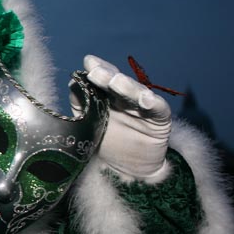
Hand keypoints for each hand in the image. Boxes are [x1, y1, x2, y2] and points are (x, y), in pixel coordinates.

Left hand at [75, 55, 171, 180]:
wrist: (128, 171)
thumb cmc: (106, 144)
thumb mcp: (87, 123)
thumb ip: (81, 103)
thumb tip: (73, 83)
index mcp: (108, 96)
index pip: (104, 79)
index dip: (98, 69)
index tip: (89, 62)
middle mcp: (126, 98)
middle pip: (118, 83)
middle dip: (107, 75)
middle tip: (96, 70)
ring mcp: (143, 108)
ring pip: (137, 93)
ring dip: (127, 86)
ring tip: (116, 81)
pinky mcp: (159, 121)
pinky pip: (158, 109)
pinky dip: (153, 103)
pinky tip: (146, 98)